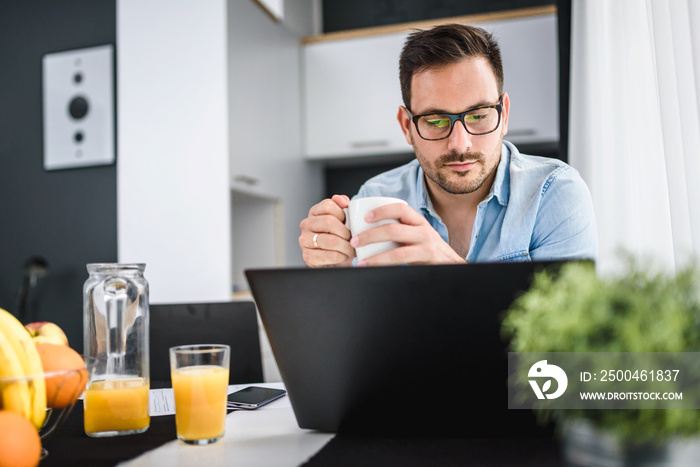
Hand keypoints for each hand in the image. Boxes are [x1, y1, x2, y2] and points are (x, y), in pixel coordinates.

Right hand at [299, 195, 354, 267]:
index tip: (347, 221)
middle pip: (329, 222)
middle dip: (345, 232)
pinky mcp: (308, 256)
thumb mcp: (341, 219)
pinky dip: (341, 257)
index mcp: (314, 212)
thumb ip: (343, 206)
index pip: (327, 205)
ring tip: (351, 249)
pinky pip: (330, 256)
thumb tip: (343, 200)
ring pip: (331, 240)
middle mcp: (307, 224)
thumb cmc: (337, 236)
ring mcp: (305, 240)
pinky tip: (344, 256)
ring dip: (346, 246)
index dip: (342, 213)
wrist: (330, 259)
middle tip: (353, 238)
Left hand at [349, 203, 466, 265]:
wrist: (452, 264)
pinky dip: (387, 268)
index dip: (382, 210)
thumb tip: (366, 229)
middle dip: (370, 235)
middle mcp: (424, 231)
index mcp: (417, 221)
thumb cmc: (427, 249)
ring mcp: (427, 247)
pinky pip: (405, 265)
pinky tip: (376, 271)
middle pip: (394, 230)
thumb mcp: (416, 234)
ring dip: (376, 258)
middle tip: (355, 241)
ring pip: (398, 252)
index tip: (365, 217)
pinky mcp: (428, 262)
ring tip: (361, 262)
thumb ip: (398, 229)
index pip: (400, 208)